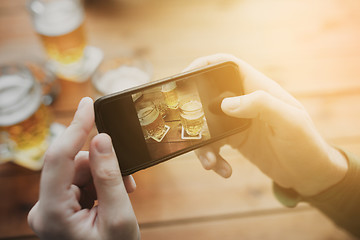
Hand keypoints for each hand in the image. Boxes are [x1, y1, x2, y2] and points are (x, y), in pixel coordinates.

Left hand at [28, 97, 139, 239]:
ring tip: (123, 193)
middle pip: (72, 165)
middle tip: (127, 180)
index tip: (89, 104)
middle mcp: (44, 209)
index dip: (76, 127)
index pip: (59, 158)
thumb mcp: (118, 217)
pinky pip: (80, 183)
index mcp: (52, 213)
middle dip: (101, 165)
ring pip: (78, 172)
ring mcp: (51, 210)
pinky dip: (100, 184)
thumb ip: (109, 176)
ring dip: (104, 176)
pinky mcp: (60, 209)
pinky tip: (113, 196)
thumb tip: (101, 139)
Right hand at [186, 54, 347, 195]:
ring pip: (207, 124)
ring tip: (209, 162)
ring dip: (202, 144)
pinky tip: (222, 169)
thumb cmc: (306, 144)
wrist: (309, 174)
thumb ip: (261, 105)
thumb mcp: (290, 121)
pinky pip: (213, 144)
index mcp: (258, 88)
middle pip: (208, 95)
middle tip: (185, 126)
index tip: (185, 77)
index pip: (227, 65)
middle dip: (193, 111)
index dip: (204, 64)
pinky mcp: (234, 140)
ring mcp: (237, 121)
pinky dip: (212, 157)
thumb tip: (226, 104)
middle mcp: (245, 101)